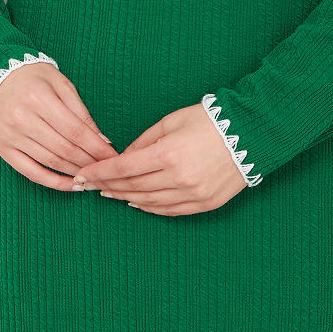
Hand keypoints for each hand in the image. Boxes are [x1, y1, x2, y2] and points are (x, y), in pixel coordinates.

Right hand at [0, 63, 118, 189]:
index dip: (96, 147)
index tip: (112, 157)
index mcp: (39, 98)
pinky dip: (53, 182)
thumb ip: (81, 112)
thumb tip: (102, 140)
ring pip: (50, 162)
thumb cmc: (34, 78)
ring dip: (75, 173)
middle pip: (64, 148)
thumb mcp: (61, 84)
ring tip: (93, 177)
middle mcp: (22, 118)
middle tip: (107, 169)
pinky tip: (71, 185)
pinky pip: (31, 172)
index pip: (75, 131)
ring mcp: (11, 136)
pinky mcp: (3, 149)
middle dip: (89, 162)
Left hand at [69, 103, 248, 215]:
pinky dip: (151, 208)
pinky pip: (170, 211)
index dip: (99, 173)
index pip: (123, 168)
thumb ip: (145, 140)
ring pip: (149, 203)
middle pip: (133, 187)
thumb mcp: (171, 121)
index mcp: (168, 153)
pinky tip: (138, 203)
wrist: (250, 132)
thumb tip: (124, 157)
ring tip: (111, 194)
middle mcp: (178, 178)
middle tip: (92, 186)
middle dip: (109, 186)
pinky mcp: (205, 204)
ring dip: (127, 198)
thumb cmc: (209, 120)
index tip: (82, 176)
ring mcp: (193, 194)